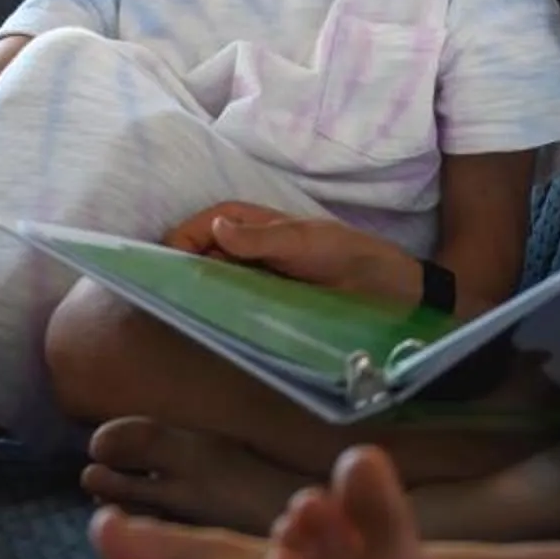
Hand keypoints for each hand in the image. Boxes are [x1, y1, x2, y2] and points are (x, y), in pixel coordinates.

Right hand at [161, 201, 421, 306]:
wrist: (395, 294)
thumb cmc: (352, 257)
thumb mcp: (308, 244)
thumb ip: (263, 238)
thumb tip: (216, 229)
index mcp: (257, 226)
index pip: (205, 225)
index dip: (182, 240)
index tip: (165, 267)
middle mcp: (251, 252)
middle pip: (203, 258)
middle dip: (181, 273)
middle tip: (164, 302)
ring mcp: (258, 282)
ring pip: (215, 286)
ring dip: (198, 298)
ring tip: (179, 320)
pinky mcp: (267, 310)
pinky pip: (234, 311)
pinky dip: (219, 317)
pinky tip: (208, 333)